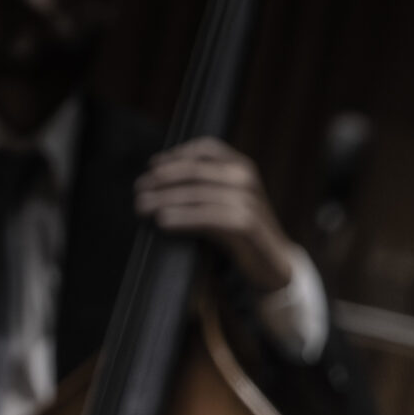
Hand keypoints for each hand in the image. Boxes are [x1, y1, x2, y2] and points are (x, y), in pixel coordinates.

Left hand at [135, 138, 299, 295]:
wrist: (274, 265)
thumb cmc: (244, 234)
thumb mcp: (229, 201)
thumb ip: (207, 186)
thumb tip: (160, 178)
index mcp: (243, 167)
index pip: (205, 149)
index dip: (175, 155)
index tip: (152, 166)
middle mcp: (246, 179)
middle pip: (194, 171)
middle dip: (161, 179)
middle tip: (139, 190)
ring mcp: (248, 201)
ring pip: (196, 194)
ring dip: (163, 199)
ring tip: (142, 207)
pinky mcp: (246, 225)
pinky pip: (206, 217)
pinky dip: (181, 218)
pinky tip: (163, 222)